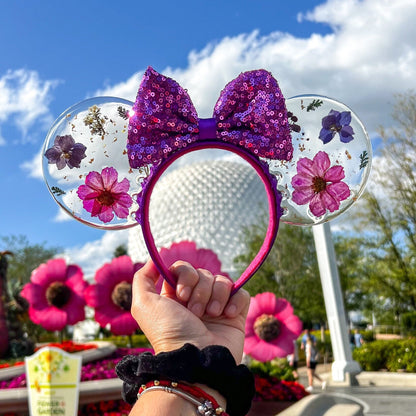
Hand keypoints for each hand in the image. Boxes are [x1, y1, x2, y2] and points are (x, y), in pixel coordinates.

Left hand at [131, 259, 249, 362]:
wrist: (196, 360)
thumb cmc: (168, 333)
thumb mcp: (144, 305)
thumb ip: (142, 279)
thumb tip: (154, 261)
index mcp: (176, 295)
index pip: (184, 268)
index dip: (185, 275)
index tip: (181, 294)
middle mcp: (196, 299)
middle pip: (204, 273)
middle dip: (200, 290)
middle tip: (194, 311)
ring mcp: (217, 306)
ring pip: (222, 281)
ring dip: (216, 297)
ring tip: (211, 316)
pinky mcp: (235, 314)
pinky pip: (241, 293)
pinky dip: (235, 302)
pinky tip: (227, 316)